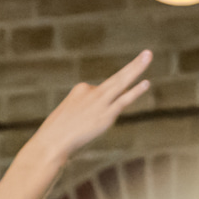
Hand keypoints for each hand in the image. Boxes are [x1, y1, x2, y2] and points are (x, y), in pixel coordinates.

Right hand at [28, 50, 152, 167]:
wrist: (49, 144)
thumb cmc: (54, 136)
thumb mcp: (65, 119)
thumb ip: (81, 116)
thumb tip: (96, 120)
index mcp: (79, 90)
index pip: (100, 92)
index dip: (101, 107)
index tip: (88, 121)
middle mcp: (90, 91)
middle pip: (116, 78)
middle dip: (133, 66)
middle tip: (147, 53)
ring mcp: (99, 102)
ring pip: (121, 82)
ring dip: (137, 69)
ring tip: (148, 55)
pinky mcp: (105, 115)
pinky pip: (123, 100)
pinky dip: (135, 91)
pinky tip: (146, 83)